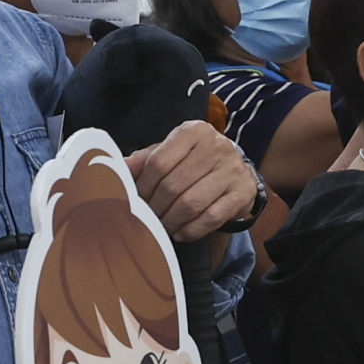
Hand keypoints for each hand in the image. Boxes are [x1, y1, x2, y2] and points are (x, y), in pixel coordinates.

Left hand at [127, 121, 258, 242]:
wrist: (235, 172)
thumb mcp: (172, 153)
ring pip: (191, 203)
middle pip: (172, 185)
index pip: (158, 163)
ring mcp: (233, 169)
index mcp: (194, 131)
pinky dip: (191, 230)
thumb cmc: (195, 162)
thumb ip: (146, 159)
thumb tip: (120, 167)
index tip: (135, 201)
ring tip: (162, 227)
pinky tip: (180, 233)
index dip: (142, 186)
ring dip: (171, 221)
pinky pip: (211, 217)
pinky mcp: (243, 192)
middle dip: (155, 207)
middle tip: (147, 219)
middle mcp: (217, 145)